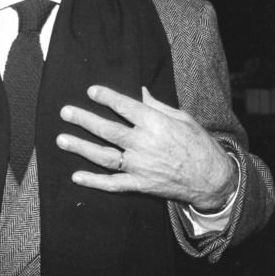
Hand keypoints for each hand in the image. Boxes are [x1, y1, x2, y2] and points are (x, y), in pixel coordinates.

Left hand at [56, 85, 236, 211]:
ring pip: (104, 156)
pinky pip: (113, 184)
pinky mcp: (140, 185)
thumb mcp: (183, 119)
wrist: (212, 180)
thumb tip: (139, 92)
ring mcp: (140, 167)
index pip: (125, 107)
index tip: (91, 91)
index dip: (107, 98)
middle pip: (108, 130)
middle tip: (65, 112)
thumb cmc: (199, 145)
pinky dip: (94, 182)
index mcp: (156, 124)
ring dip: (81, 147)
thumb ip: (157, 106)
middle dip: (84, 120)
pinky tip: (76, 176)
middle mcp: (145, 145)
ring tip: (61, 139)